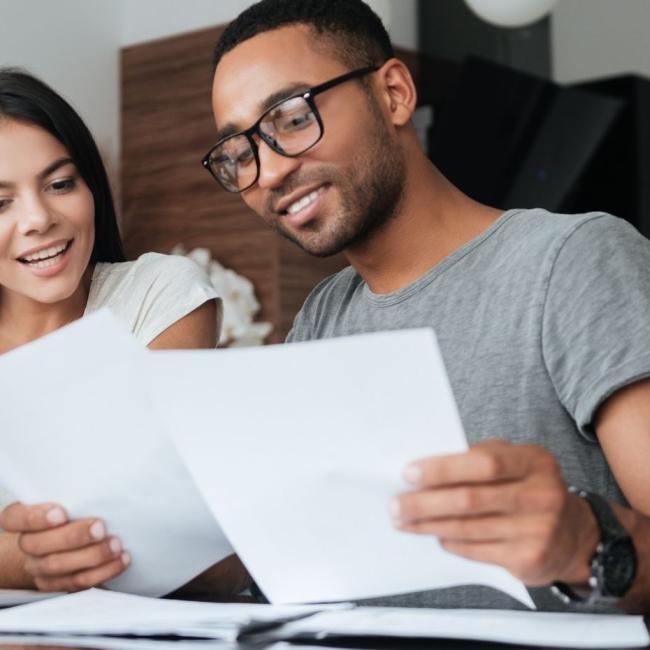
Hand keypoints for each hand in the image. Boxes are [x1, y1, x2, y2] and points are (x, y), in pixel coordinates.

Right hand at [0, 502, 129, 591]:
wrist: (64, 539)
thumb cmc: (73, 509)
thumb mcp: (69, 497)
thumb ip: (75, 492)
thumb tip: (104, 479)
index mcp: (21, 519)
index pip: (14, 518)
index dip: (35, 518)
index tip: (61, 513)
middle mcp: (27, 545)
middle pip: (39, 545)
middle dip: (74, 537)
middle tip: (100, 527)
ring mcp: (40, 567)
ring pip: (59, 566)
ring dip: (92, 556)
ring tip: (115, 545)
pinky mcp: (58, 584)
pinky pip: (77, 583)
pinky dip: (103, 572)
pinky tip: (121, 559)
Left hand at [391, 439, 598, 585]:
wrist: (574, 535)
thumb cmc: (529, 489)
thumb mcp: (516, 463)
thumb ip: (478, 459)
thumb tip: (425, 468)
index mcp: (535, 461)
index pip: (484, 462)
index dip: (443, 468)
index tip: (409, 473)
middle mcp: (542, 495)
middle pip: (470, 499)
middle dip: (425, 502)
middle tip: (395, 504)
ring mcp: (539, 530)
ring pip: (468, 528)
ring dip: (429, 525)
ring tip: (403, 521)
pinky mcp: (529, 559)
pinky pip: (477, 550)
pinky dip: (450, 542)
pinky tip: (435, 535)